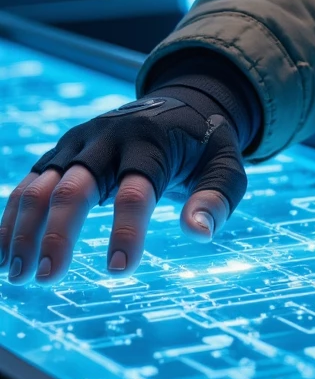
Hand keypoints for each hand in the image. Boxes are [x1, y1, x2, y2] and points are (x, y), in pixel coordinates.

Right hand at [0, 87, 246, 284]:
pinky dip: (11, 216)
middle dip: (59, 232)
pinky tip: (1, 253)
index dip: (126, 230)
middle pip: (77, 185)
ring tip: (17, 275)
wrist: (182, 100)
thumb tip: (196, 232)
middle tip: (48, 278)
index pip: (136, 189)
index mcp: (150, 143)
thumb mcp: (226, 166)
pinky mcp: (62, 151)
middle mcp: (109, 138)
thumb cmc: (204, 144)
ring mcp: (80, 143)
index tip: (119, 271)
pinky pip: (30, 183)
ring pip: (42, 184)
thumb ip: (216, 198)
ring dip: (24, 228)